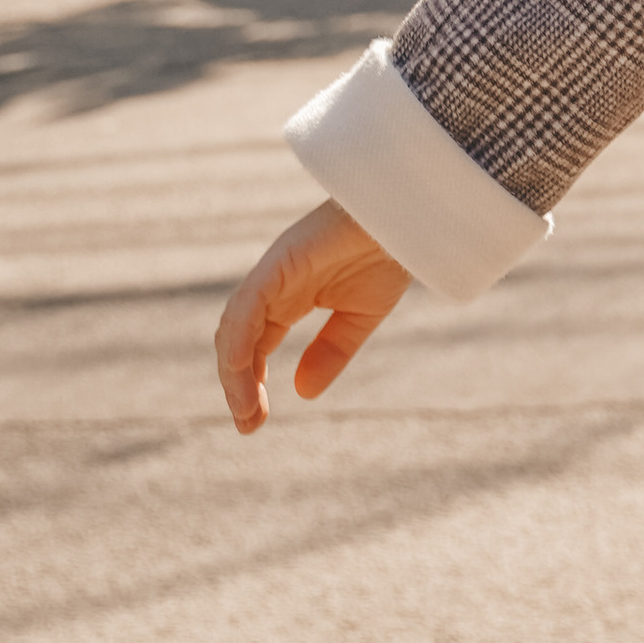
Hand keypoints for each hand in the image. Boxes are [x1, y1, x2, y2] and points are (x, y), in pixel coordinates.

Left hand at [215, 198, 411, 433]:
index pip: (254, 346)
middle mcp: (272, 288)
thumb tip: (302, 393)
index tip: (255, 422)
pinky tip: (241, 371)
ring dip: (235, 372)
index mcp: (288, 299)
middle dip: (238, 385)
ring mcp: (272, 275)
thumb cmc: (388, 255)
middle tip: (248, 425)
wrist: (408, 218)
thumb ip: (330, 352)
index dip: (250, 384)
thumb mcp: (358, 319)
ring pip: (235, 329)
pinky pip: (245, 307)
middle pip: (238, 343)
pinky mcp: (278, 263)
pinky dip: (239, 340)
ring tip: (247, 410)